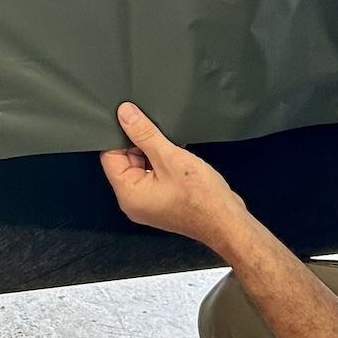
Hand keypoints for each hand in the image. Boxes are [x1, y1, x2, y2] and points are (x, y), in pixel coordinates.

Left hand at [100, 102, 247, 249]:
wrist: (228, 222)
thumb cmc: (202, 199)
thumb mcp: (170, 158)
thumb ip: (144, 134)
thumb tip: (125, 114)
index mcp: (128, 193)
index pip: (109, 156)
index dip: (120, 135)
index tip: (132, 119)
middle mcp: (133, 201)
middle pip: (125, 161)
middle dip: (139, 143)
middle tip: (157, 133)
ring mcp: (148, 202)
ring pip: (141, 166)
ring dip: (154, 152)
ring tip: (171, 148)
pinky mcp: (162, 200)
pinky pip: (154, 174)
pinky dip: (163, 162)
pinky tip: (177, 155)